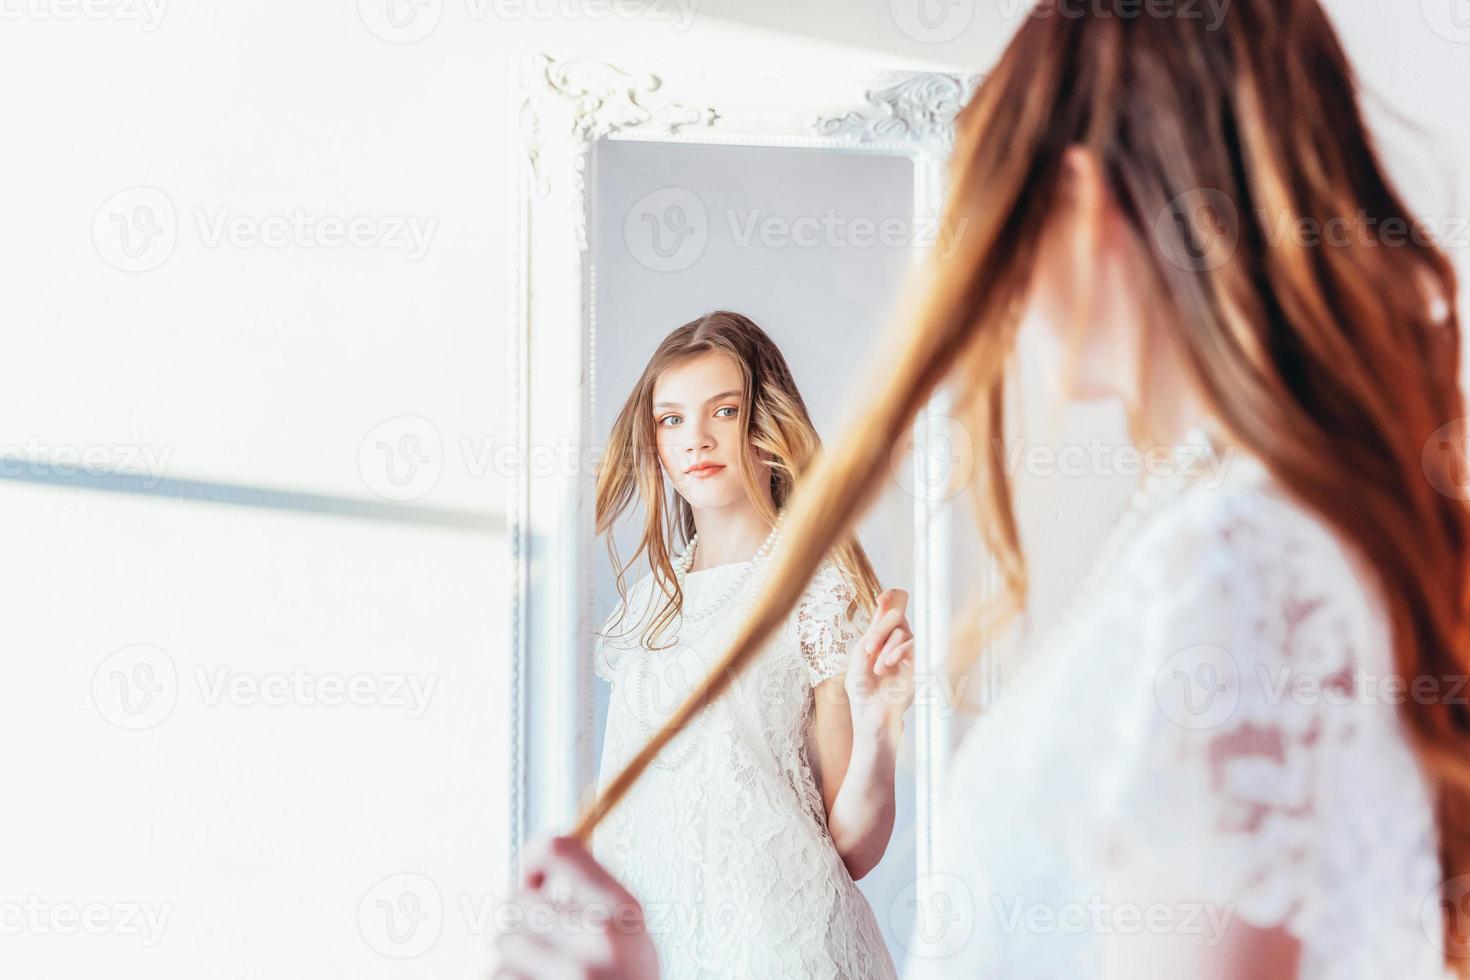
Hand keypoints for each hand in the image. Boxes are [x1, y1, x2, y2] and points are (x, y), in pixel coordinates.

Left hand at [494, 835, 659, 979]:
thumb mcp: (632, 938)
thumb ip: (593, 900)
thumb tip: (534, 869)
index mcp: (623, 911)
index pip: (556, 849)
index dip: (534, 860)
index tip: (533, 879)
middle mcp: (597, 939)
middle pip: (515, 903)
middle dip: (523, 925)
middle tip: (547, 948)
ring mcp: (569, 976)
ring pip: (501, 948)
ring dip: (514, 964)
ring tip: (548, 979)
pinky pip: (498, 979)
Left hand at [845, 588, 915, 739]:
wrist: (870, 719)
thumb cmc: (863, 691)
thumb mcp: (861, 656)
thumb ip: (873, 631)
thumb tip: (882, 604)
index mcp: (883, 639)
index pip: (893, 611)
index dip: (893, 598)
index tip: (882, 596)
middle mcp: (898, 644)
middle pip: (898, 618)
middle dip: (881, 628)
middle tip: (868, 648)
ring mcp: (909, 655)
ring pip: (904, 632)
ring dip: (887, 646)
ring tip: (877, 667)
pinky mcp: (917, 667)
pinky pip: (913, 647)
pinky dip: (899, 652)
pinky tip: (887, 665)